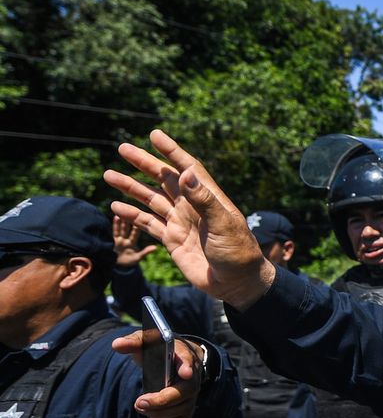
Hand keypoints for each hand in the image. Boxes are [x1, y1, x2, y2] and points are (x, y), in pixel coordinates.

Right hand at [105, 130, 275, 308]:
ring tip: (109, 175)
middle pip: (164, 179)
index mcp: (207, 198)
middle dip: (143, 163)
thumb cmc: (238, 252)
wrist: (236, 282)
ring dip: (131, 187)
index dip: (171, 151)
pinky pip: (148, 223)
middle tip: (122, 148)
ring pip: (151, 199)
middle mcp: (192, 206)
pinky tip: (115, 206)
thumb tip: (185, 172)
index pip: (187, 168)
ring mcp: (181, 222)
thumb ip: (203, 200)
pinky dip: (132, 215)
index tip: (154, 135)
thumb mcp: (223, 224)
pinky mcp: (172, 239)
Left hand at [110, 331, 203, 417]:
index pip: (188, 360)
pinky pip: (184, 416)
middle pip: (186, 390)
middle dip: (163, 400)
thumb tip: (116, 345)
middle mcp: (192, 374)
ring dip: (162, 412)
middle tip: (139, 403)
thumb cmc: (159, 349)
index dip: (187, 367)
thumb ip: (133, 342)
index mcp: (182, 355)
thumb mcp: (146, 341)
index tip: (185, 373)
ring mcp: (192, 390)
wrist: (177, 358)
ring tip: (140, 408)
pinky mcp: (189, 403)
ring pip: (184, 406)